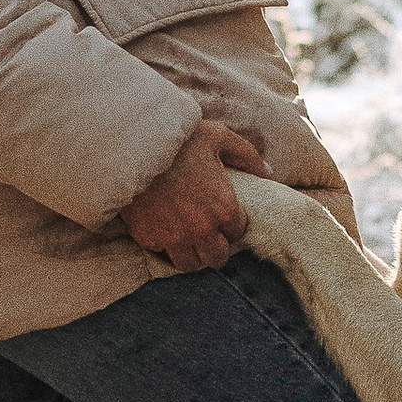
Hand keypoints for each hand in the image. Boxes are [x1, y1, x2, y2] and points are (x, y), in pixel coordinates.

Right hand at [123, 120, 265, 272]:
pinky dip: (164, 245)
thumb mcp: (218, 137)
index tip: (222, 215)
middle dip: (215, 247)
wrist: (133, 146)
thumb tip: (269, 172)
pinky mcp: (149, 238)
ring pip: (191, 265)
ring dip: (192, 254)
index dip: (231, 223)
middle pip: (217, 258)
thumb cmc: (178, 139)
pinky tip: (163, 229)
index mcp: (224, 207)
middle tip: (207, 233)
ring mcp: (174, 237)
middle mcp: (202, 229)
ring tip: (187, 239)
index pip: (238, 232)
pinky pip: (162, 253)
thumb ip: (247, 155)